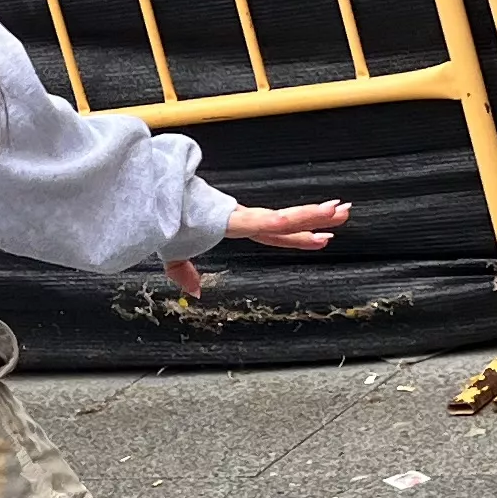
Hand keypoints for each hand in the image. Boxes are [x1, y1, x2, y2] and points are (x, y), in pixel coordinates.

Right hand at [165, 197, 354, 297]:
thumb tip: (195, 292)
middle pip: (288, 222)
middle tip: (345, 212)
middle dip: (317, 218)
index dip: (298, 236)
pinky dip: (290, 221)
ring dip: (313, 215)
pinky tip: (312, 219)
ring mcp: (243, 216)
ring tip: (340, 211)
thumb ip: (185, 272)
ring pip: (286, 218)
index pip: (274, 233)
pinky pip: (269, 220)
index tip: (323, 237)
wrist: (151, 205)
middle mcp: (244, 218)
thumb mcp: (175, 254)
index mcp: (235, 225)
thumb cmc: (163, 223)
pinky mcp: (238, 218)